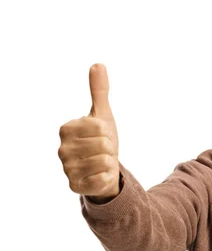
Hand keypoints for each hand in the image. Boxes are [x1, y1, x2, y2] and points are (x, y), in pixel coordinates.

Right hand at [58, 63, 119, 199]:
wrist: (104, 169)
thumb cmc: (101, 140)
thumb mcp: (102, 115)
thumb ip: (99, 91)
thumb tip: (98, 64)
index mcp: (66, 129)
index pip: (99, 126)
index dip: (107, 132)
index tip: (101, 136)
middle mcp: (62, 149)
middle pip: (103, 144)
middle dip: (110, 148)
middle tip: (102, 152)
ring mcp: (67, 169)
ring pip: (104, 161)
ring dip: (109, 163)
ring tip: (101, 163)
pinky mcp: (75, 186)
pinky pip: (101, 178)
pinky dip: (107, 177)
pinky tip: (99, 176)